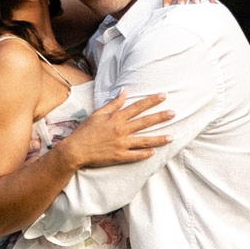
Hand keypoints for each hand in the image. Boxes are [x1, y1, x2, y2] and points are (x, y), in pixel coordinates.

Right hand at [55, 92, 170, 169]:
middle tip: (174, 113)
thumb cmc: (85, 131)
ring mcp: (122, 144)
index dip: (151, 101)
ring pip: (145, 141)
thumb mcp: (98, 114)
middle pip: (145, 122)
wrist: (76, 150)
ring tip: (172, 137)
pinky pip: (136, 155)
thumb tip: (124, 92)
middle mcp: (121, 130)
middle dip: (161, 117)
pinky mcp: (120, 156)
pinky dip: (145, 154)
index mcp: (116, 118)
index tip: (164, 96)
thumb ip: (113, 104)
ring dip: (159, 138)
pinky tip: (154, 152)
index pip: (138, 107)